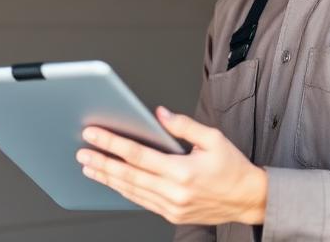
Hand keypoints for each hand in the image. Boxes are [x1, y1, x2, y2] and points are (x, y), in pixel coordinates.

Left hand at [75, 106, 267, 224]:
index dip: (112, 143)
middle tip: (82, 152)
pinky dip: (124, 191)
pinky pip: (142, 201)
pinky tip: (113, 181)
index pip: (138, 155)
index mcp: (182, 171)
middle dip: (102, 163)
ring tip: (89, 167)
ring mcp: (171, 207)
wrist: (248, 199)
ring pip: (131, 191)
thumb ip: (183, 125)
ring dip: (108, 178)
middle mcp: (174, 192)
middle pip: (128, 175)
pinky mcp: (172, 215)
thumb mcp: (213, 138)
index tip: (94, 134)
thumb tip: (159, 114)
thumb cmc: (232, 167)